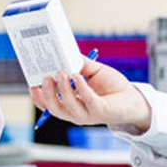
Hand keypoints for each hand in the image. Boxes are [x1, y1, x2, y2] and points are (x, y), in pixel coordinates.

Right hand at [29, 58, 152, 130]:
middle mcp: (76, 113)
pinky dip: (81, 87)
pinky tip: (77, 76)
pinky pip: (88, 100)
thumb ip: (78, 63)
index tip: (32, 84)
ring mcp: (88, 114)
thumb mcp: (92, 71)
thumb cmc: (111, 86)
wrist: (134, 98)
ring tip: (61, 72)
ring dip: (62, 89)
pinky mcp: (101, 112)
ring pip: (68, 107)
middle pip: (54, 108)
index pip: (48, 105)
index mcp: (70, 104)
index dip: (38, 97)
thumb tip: (65, 51)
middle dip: (47, 93)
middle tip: (46, 77)